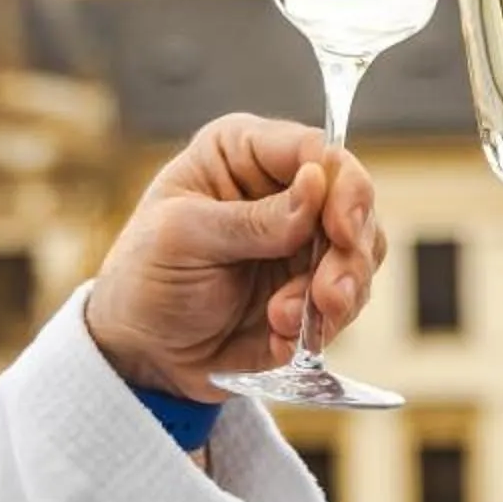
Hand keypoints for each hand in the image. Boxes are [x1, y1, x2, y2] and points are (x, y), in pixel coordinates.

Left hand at [87, 115, 387, 400]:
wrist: (141, 351)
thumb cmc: (146, 276)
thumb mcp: (183, 238)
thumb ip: (253, 218)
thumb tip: (318, 183)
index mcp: (244, 155)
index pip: (317, 150)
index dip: (343, 186)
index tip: (342, 230)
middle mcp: (284, 191)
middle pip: (354, 204)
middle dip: (349, 253)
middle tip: (328, 294)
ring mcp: (303, 243)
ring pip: (360, 255)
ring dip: (337, 294)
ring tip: (286, 320)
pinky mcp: (312, 291)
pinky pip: (346, 301)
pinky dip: (322, 324)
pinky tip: (281, 337)